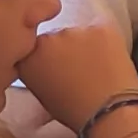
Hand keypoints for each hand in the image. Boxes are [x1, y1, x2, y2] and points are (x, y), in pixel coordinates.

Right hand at [15, 23, 137, 133]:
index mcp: (27, 58)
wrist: (108, 111)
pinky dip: (105, 40)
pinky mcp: (100, 27)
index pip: (32, 46)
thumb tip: (45, 62)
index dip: (46, 55)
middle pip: (55, 36)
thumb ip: (37, 70)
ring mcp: (74, 30)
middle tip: (78, 66)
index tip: (56, 65)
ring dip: (85, 43)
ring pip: (79, 32)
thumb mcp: (42, 93)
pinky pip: (101, 29)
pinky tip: (110, 57)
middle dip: (64, 47)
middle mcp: (46, 39)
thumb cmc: (74, 110)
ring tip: (96, 64)